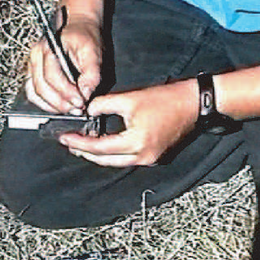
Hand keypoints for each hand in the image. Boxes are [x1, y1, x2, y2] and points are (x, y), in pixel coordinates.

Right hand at [26, 14, 103, 114]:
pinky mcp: (34, 72)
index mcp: (48, 49)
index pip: (52, 77)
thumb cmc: (84, 35)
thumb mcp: (93, 51)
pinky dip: (45, 103)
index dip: (66, 93)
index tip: (80, 102)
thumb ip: (91, 73)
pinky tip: (59, 105)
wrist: (78, 25)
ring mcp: (32, 65)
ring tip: (70, 109)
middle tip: (77, 110)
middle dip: (60, 103)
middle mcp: (36, 57)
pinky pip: (34, 92)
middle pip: (41, 87)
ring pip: (35, 92)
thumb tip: (86, 93)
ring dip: (51, 105)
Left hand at [59, 79, 199, 167]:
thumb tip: (88, 111)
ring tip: (82, 144)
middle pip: (106, 160)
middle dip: (85, 152)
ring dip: (99, 154)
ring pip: (116, 161)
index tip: (64, 138)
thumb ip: (103, 105)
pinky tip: (104, 142)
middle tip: (69, 143)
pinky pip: (128, 158)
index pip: (98, 148)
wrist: (196, 103)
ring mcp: (151, 158)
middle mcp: (144, 156)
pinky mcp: (156, 155)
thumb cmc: (168, 100)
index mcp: (136, 143)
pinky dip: (113, 152)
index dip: (78, 143)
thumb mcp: (129, 98)